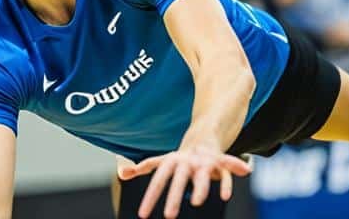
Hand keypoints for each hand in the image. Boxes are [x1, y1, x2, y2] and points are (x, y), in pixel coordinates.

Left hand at [118, 142, 251, 217]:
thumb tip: (122, 173)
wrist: (204, 138)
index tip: (143, 215)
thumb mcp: (162, 161)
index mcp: (171, 162)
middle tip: (168, 216)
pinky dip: (226, 183)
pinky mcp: (220, 162)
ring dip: (200, 188)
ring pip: (202, 176)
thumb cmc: (181, 158)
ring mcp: (204, 162)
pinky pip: (225, 172)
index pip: (158, 181)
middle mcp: (187, 161)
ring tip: (196, 202)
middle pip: (178, 180)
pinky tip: (225, 196)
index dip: (150, 197)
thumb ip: (144, 167)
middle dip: (173, 197)